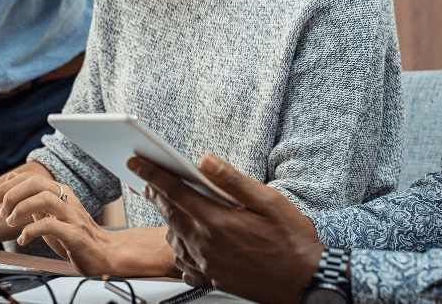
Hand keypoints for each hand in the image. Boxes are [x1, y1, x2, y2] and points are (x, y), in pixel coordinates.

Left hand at [0, 172, 118, 275]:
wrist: (103, 254)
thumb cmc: (74, 236)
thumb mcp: (49, 215)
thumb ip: (32, 200)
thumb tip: (11, 183)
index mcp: (60, 192)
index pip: (31, 178)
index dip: (7, 186)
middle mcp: (67, 199)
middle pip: (36, 183)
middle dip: (11, 194)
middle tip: (1, 211)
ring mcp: (72, 215)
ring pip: (43, 199)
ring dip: (21, 209)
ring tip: (11, 222)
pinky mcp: (75, 234)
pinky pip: (50, 225)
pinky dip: (30, 231)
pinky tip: (24, 239)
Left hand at [129, 154, 323, 303]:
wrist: (306, 281)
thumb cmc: (292, 240)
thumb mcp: (269, 201)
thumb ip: (233, 181)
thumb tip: (205, 160)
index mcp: (218, 221)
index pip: (174, 192)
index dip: (152, 174)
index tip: (135, 162)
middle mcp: (207, 245)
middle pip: (170, 214)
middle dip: (156, 195)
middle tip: (148, 181)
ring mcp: (208, 265)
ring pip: (175, 239)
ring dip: (170, 221)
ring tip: (174, 208)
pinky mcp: (213, 279)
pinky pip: (185, 263)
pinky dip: (181, 248)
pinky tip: (189, 241)